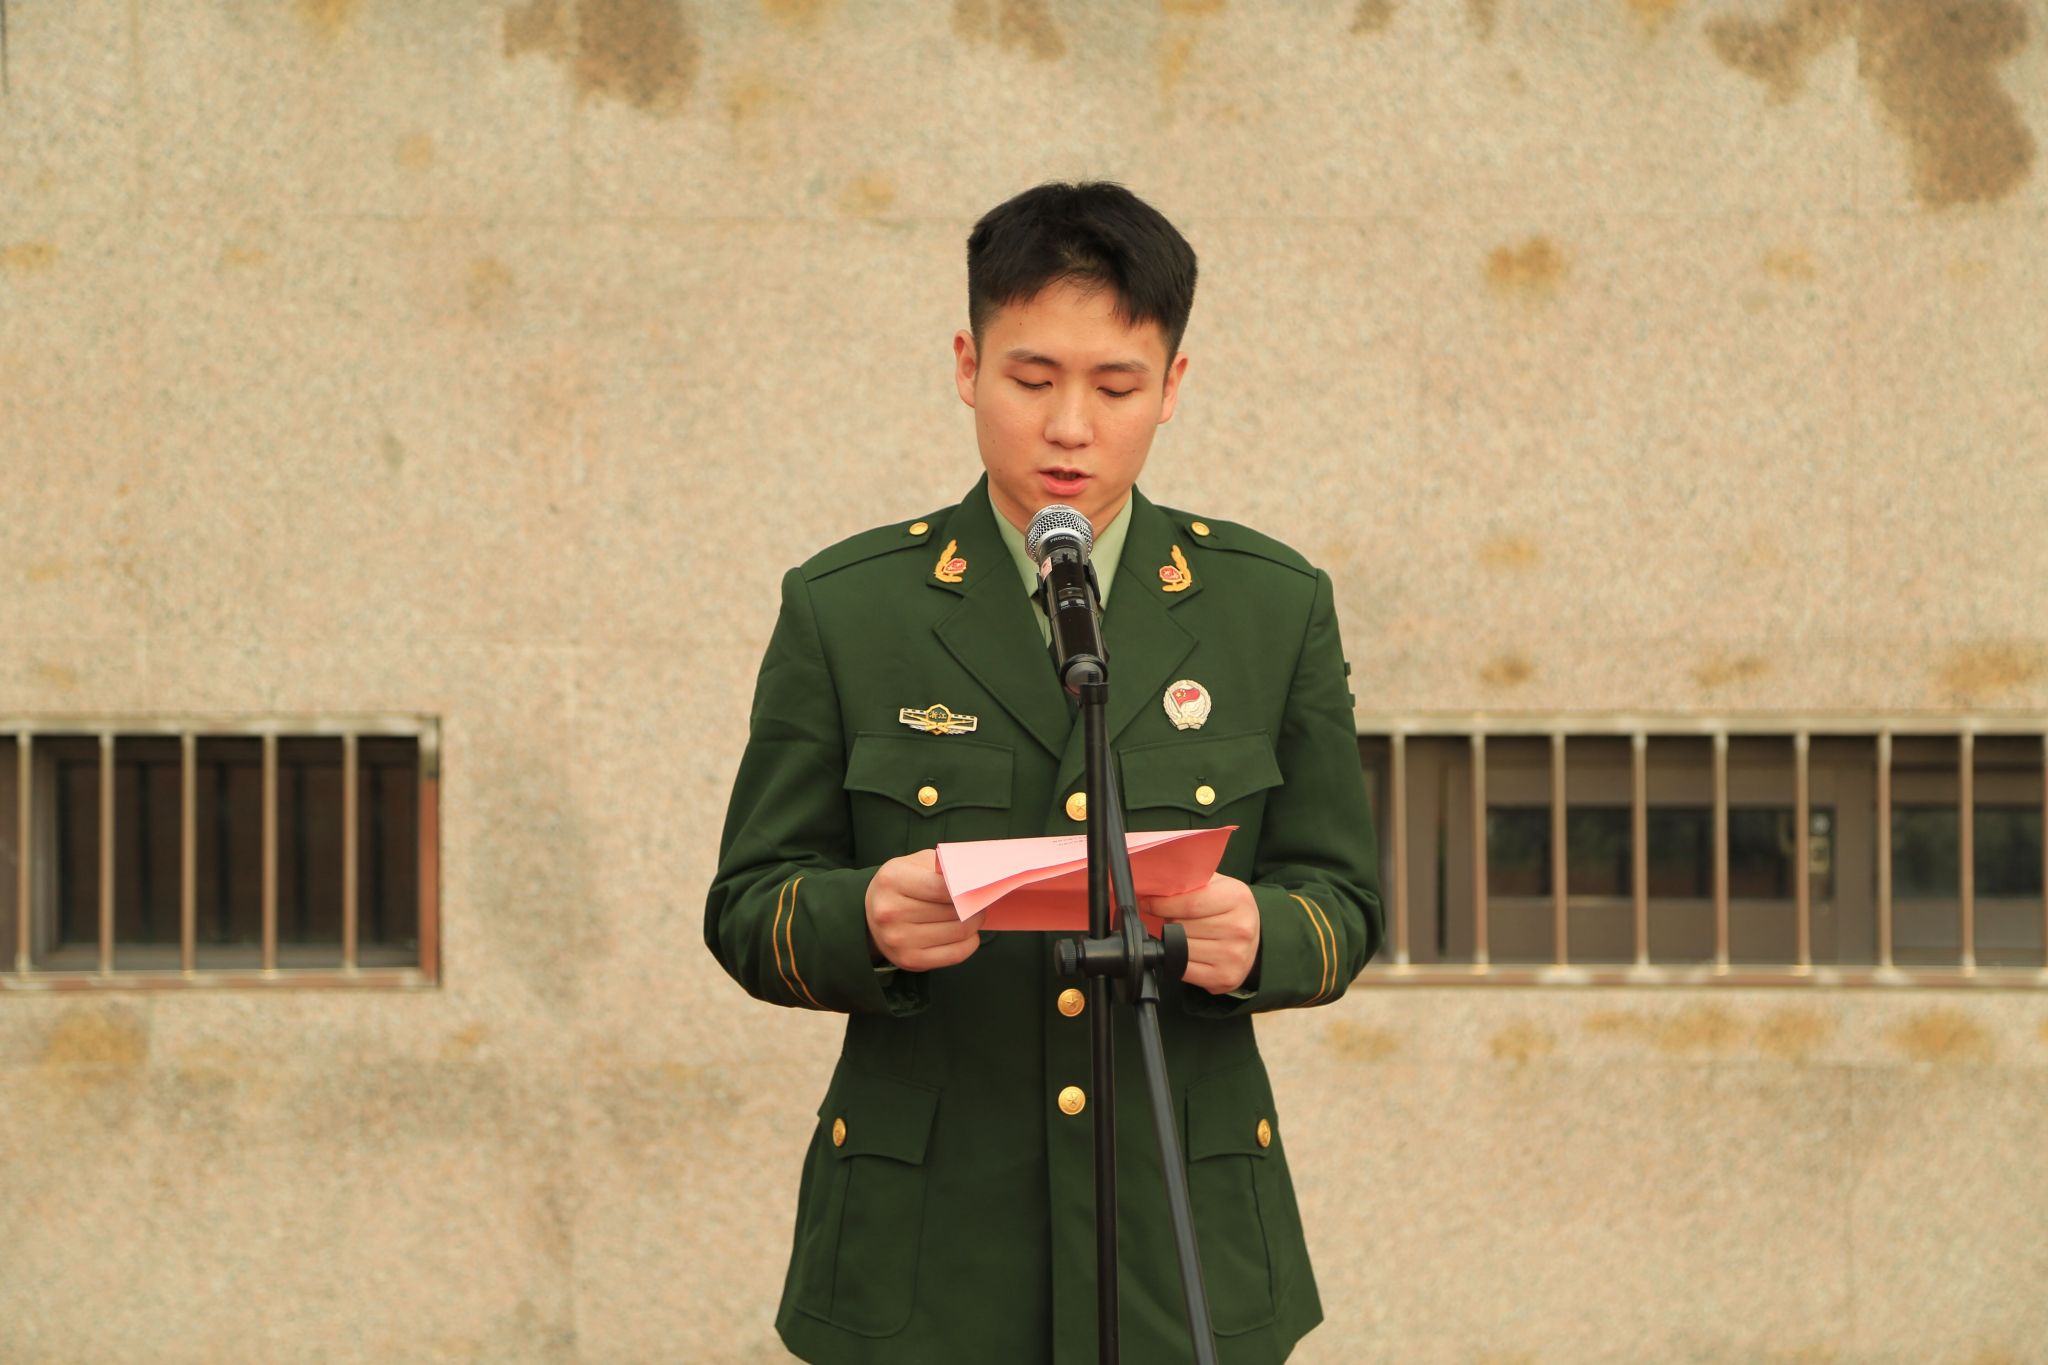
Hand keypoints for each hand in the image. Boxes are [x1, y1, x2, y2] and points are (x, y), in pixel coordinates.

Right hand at [865, 850, 983, 971]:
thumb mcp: (916, 864)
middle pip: (953, 911)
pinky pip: (956, 954)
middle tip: (980, 900)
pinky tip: (967, 933)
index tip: (979, 886)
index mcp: (892, 880)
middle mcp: (890, 912)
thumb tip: (980, 876)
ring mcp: (898, 939)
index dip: (966, 887)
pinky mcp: (909, 960)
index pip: (941, 887)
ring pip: (959, 932)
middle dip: (975, 905)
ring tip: (973, 914)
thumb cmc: (903, 884)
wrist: (871, 914)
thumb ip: (944, 867)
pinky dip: (970, 943)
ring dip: (975, 923)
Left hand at [1141, 874, 1259, 994]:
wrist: (1255, 938)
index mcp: (1237, 898)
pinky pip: (1184, 968)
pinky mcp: (1225, 977)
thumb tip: (1153, 884)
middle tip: (1171, 918)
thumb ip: (1190, 882)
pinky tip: (1185, 951)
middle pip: (1182, 927)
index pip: (1189, 903)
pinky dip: (1176, 959)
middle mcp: (1239, 928)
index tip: (1148, 902)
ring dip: (1172, 941)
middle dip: (1168, 921)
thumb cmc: (1229, 908)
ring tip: (1181, 933)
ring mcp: (1233, 955)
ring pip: (1180, 948)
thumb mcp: (1217, 885)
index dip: (1162, 904)